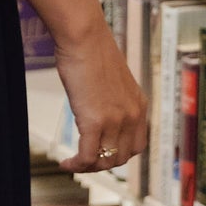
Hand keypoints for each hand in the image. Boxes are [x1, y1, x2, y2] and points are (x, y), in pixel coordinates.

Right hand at [54, 21, 147, 173]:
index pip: (136, 146)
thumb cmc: (91, 51)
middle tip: (83, 161)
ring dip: (88, 167)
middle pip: (121, 157)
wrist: (84, 38)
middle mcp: (132, 116)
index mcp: (139, 106)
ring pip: (105, 161)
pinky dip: (76, 165)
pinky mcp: (95, 122)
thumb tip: (98, 109)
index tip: (101, 154)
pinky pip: (88, 157)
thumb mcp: (111, 81)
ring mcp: (116, 121)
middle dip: (102, 164)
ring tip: (73, 163)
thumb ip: (111, 99)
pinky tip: (65, 163)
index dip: (118, 155)